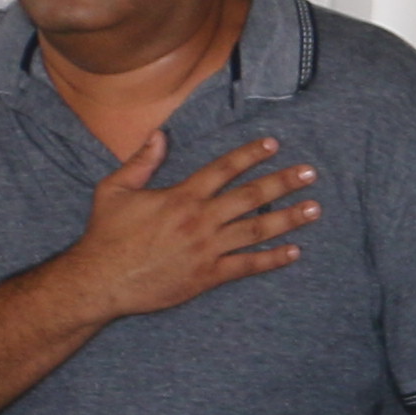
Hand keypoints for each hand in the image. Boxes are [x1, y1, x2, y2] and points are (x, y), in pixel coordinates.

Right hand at [64, 130, 317, 320]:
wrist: (100, 280)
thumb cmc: (106, 235)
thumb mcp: (114, 190)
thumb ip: (141, 162)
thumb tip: (160, 134)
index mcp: (181, 196)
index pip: (223, 169)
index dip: (250, 155)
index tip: (274, 144)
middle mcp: (200, 220)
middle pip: (251, 197)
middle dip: (283, 182)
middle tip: (310, 173)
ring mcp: (207, 249)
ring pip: (256, 230)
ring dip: (288, 218)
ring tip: (315, 208)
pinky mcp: (207, 276)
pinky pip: (247, 266)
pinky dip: (272, 260)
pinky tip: (294, 252)